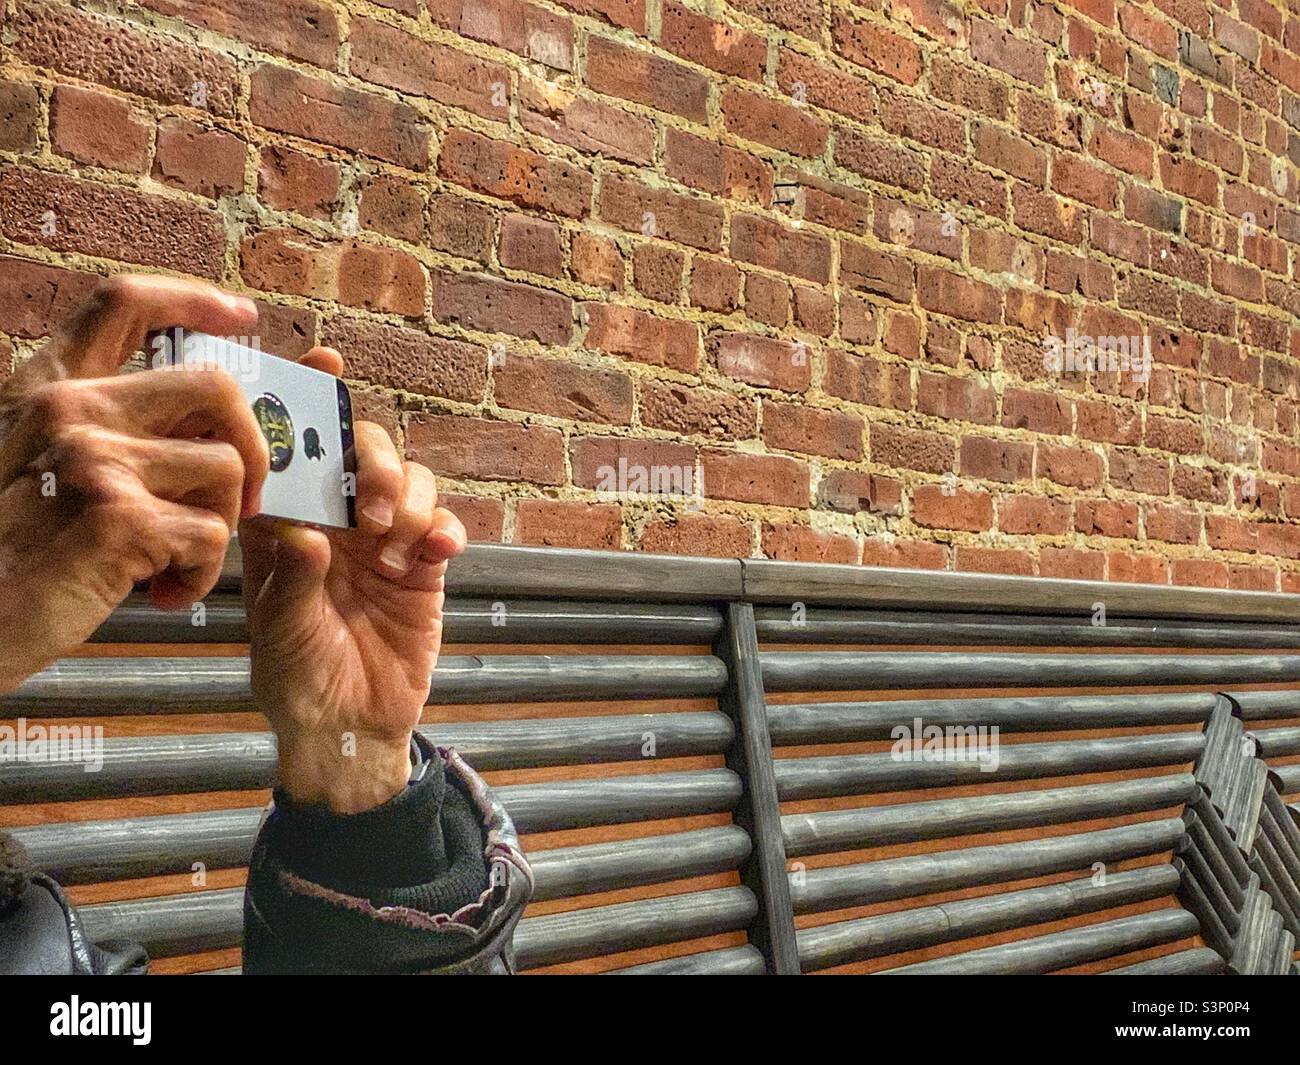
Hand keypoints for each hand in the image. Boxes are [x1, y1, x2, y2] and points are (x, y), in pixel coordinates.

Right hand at [0, 276, 269, 692]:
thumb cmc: (15, 555)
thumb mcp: (46, 464)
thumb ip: (111, 428)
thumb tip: (210, 413)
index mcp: (49, 389)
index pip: (124, 303)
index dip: (193, 299)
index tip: (241, 315)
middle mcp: (69, 409)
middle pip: (213, 385)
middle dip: (250, 445)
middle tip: (241, 498)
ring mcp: (93, 459)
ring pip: (224, 465)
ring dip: (219, 524)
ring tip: (173, 560)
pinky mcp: (119, 517)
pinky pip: (212, 533)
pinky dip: (199, 572)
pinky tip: (160, 590)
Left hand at [241, 348, 466, 813]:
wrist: (351, 727)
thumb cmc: (297, 678)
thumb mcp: (284, 633)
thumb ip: (297, 581)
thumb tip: (311, 534)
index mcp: (287, 525)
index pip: (295, 451)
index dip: (309, 402)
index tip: (325, 362)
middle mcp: (336, 522)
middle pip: (363, 452)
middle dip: (374, 462)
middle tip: (373, 508)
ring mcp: (385, 541)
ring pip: (411, 480)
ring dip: (409, 501)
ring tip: (396, 552)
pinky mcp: (425, 567)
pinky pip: (444, 525)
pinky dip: (444, 530)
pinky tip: (434, 556)